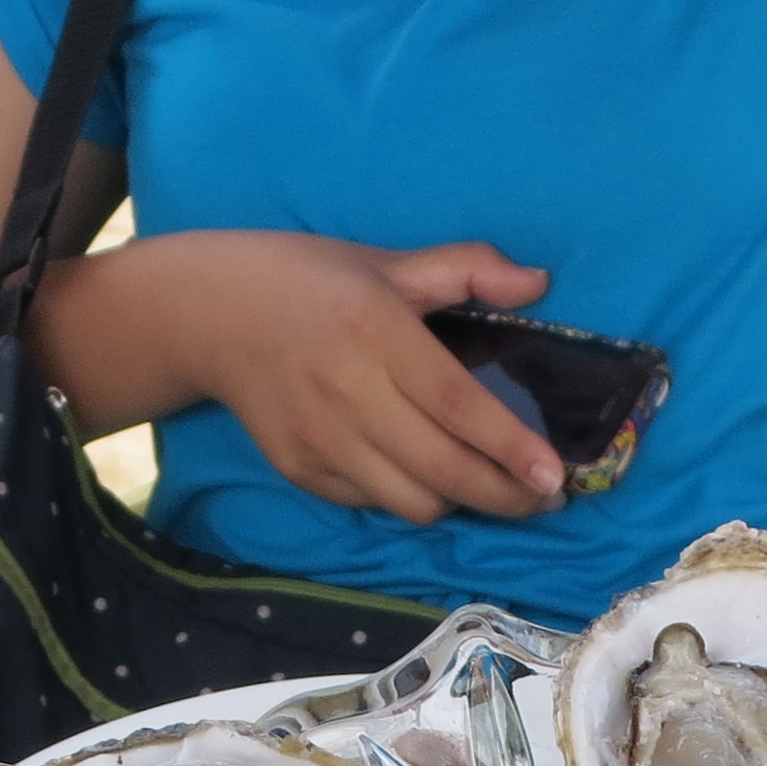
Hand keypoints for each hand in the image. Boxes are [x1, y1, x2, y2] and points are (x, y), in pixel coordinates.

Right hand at [118, 231, 566, 523]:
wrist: (210, 313)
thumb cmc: (311, 281)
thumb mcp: (387, 261)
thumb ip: (467, 269)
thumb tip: (539, 283)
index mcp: (376, 331)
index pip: (458, 406)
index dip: (511, 449)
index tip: (557, 475)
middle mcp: (348, 392)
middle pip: (444, 471)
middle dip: (506, 497)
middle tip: (547, 499)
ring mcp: (320, 439)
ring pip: (413, 502)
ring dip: (462, 504)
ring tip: (494, 488)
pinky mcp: (300, 469)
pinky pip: (374, 503)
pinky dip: (411, 498)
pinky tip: (429, 477)